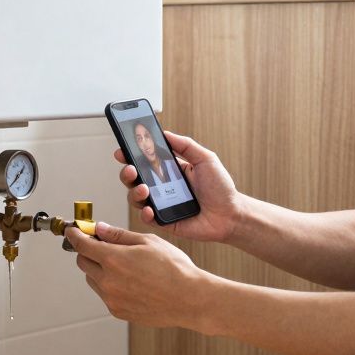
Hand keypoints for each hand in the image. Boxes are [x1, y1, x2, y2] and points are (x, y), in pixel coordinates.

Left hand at [66, 221, 219, 329]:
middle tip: (101, 245)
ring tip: (123, 265)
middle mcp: (108, 281)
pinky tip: (131, 281)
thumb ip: (119, 235)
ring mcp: (112, 299)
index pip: (81, 244)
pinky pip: (105, 295)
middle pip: (83, 262)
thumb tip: (99, 229)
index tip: (74, 230)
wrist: (190, 299)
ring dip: (99, 269)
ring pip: (93, 280)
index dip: (75, 235)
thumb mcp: (148, 242)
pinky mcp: (118, 312)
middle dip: (88, 251)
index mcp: (114, 259)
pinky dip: (110, 285)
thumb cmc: (174, 269)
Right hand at [115, 130, 242, 242]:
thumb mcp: (206, 159)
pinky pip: (147, 218)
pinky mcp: (164, 221)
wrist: (231, 214)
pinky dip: (144, 213)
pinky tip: (150, 209)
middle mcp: (162, 187)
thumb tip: (165, 133)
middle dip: (127, 173)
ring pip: (136, 198)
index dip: (130, 155)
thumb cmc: (221, 188)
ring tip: (144, 189)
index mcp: (170, 171)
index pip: (145, 161)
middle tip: (131, 169)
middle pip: (134, 179)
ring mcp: (161, 205)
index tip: (122, 150)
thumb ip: (186, 145)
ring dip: (134, 192)